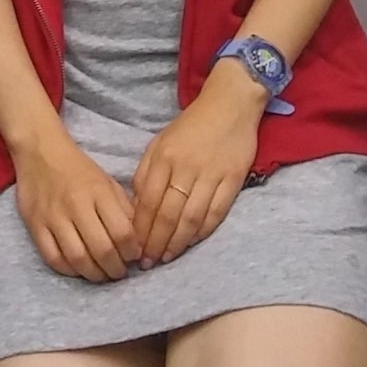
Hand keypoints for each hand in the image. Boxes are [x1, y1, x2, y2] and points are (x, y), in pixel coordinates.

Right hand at [9, 127, 142, 281]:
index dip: (132, 251)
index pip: (122, 232)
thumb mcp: (108, 182)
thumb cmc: (78, 169)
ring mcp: (53, 216)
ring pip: (77, 257)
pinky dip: (69, 270)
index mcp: (99, 192)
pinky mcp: (35, 225)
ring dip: (94, 274)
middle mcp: (76, 205)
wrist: (40, 151)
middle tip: (119, 272)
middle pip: (102, 249)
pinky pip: (53, 257)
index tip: (134, 256)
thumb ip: (124, 209)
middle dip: (115, 269)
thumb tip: (138, 241)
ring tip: (102, 275)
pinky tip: (78, 269)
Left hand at [129, 65, 265, 264]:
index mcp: (164, 158)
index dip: (140, 228)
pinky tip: (192, 243)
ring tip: (167, 258)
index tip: (133, 246)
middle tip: (148, 262)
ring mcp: (211, 175)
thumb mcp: (160, 142)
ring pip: (191, 218)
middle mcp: (185, 168)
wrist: (229, 105)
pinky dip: (202, 232)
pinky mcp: (233, 180)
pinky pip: (216, 213)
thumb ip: (147, 172)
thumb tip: (136, 205)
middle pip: (168, 214)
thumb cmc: (191, 125)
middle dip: (155, 242)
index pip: (147, 201)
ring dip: (177, 243)